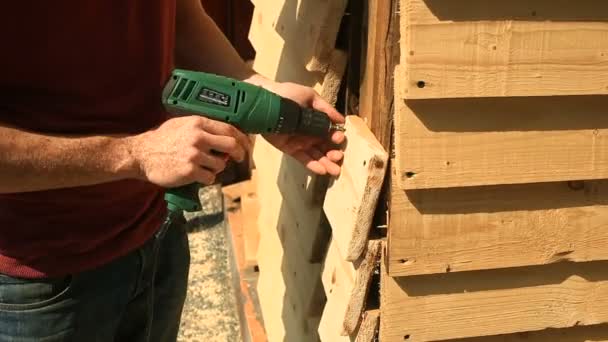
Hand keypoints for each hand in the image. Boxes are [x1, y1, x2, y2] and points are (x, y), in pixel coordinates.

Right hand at [128, 116, 250, 186]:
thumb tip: (227, 134)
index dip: (242, 138)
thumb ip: (203, 128)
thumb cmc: (162, 140)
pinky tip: (196, 175)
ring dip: (217, 168)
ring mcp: (194, 154)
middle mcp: (198, 137)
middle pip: (231, 145)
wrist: (141, 154)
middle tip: (241, 159)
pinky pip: (210, 178)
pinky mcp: (190, 171)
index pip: (229, 128)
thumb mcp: (182, 124)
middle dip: (240, 154)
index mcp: (198, 123)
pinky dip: (207, 179)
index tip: (247, 145)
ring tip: (204, 167)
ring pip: (221, 165)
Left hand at [261, 81, 345, 175]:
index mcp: (317, 120)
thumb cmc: (287, 95)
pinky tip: (322, 170)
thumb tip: (341, 120)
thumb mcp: (309, 96)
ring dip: (327, 163)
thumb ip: (325, 108)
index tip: (338, 139)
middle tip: (338, 157)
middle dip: (334, 154)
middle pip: (326, 147)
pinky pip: (303, 159)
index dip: (336, 137)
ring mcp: (301, 142)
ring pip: (317, 155)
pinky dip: (313, 165)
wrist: (265, 101)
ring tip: (335, 171)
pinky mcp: (290, 149)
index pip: (330, 132)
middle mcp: (311, 133)